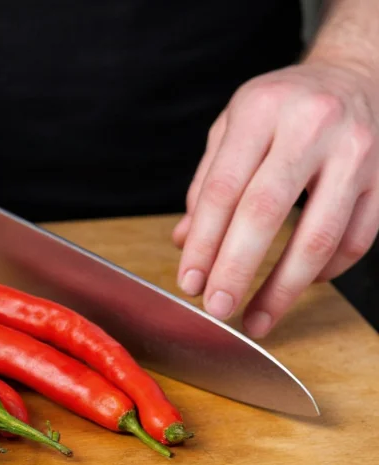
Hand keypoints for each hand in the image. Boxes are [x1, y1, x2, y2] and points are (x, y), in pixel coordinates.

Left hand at [173, 59, 378, 337]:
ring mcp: (356, 151)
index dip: (203, 242)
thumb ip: (207, 182)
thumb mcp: (233, 125)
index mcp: (261, 110)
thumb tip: (182, 241)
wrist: (356, 73)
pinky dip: (326, 271)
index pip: (223, 189)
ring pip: (319, 236)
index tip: (189, 281)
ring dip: (284, 287)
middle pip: (266, 212)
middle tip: (217, 307)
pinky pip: (356, 239)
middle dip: (236, 269)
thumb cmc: (283, 106)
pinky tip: (300, 284)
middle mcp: (311, 126)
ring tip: (257, 318)